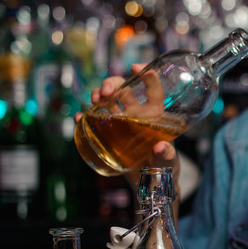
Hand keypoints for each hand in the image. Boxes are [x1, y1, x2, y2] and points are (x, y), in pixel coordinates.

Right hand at [74, 64, 179, 188]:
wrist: (149, 182)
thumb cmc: (164, 166)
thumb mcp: (168, 160)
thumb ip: (166, 154)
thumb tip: (160, 147)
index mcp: (154, 115)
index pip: (151, 89)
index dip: (145, 74)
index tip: (135, 66)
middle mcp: (136, 114)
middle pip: (123, 90)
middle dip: (112, 83)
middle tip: (105, 91)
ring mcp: (120, 122)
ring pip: (107, 101)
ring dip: (98, 95)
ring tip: (95, 99)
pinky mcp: (108, 134)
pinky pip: (94, 121)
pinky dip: (85, 117)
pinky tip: (79, 118)